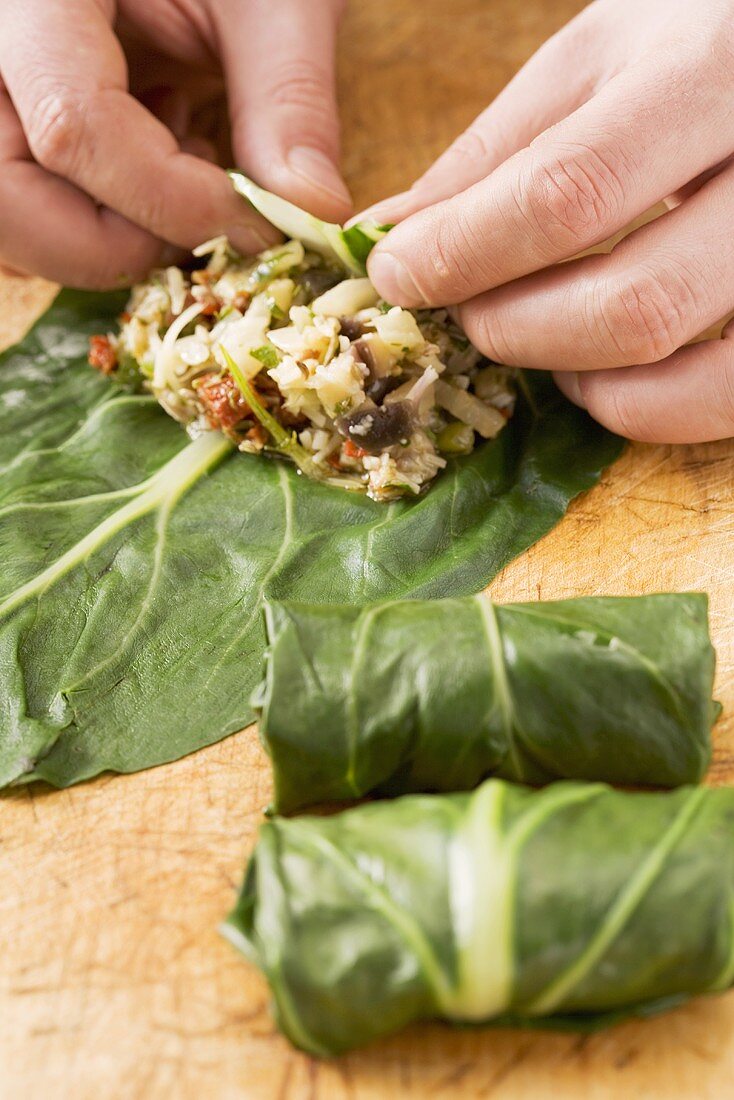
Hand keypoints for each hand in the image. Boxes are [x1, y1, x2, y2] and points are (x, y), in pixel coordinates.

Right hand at [0, 0, 348, 286]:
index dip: (169, 201)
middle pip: (8, 204)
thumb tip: (314, 214)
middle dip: (115, 247)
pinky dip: (95, 223)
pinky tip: (155, 158)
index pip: (71, 124)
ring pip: (11, 225)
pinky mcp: (13, 117)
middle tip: (206, 225)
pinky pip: (29, 212)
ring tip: (181, 169)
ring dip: (103, 240)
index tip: (255, 226)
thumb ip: (287, 98)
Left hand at [366, 0, 733, 443]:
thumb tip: (390, 238)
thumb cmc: (687, 43)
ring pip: (682, 371)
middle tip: (467, 312)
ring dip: (578, 378)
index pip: (570, 193)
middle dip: (515, 329)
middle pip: (632, 305)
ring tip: (536, 338)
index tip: (399, 273)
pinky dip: (644, 408)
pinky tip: (604, 371)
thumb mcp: (589, 63)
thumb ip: (493, 154)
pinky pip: (723, 401)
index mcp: (710, 73)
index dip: (464, 252)